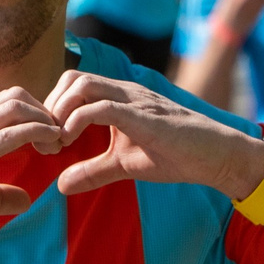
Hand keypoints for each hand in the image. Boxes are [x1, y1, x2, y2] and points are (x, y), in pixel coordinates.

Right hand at [0, 87, 64, 236]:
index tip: (51, 139)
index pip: (7, 104)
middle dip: (45, 111)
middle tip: (58, 138)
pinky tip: (50, 143)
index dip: (36, 114)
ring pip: (15, 106)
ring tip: (56, 142)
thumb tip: (27, 200)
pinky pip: (9, 132)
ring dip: (44, 119)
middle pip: (16, 95)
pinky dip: (37, 132)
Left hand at [45, 71, 263, 199]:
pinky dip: (77, 121)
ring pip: (84, 84)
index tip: (47, 140)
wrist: (216, 155)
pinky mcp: (144, 116)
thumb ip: (93, 170)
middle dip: (51, 106)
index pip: (73, 85)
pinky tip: (70, 141)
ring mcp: (134, 100)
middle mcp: (124, 91)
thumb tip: (60, 186)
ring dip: (61, 110)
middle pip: (72, 77)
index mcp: (118, 98)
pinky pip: (102, 107)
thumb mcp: (124, 165)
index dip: (53, 108)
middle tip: (48, 140)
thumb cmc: (176, 155)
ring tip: (59, 140)